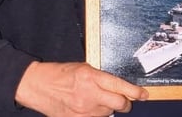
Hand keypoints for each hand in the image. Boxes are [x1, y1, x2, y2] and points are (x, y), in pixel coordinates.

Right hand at [15, 61, 148, 115]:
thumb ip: (102, 78)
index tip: (144, 95)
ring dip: (109, 109)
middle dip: (125, 103)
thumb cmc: (60, 73)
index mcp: (92, 77)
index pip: (120, 86)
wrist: (37, 85)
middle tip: (125, 101)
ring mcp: (82, 110)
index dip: (135, 92)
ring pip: (108, 114)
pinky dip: (97, 116)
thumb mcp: (84, 68)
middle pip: (119, 104)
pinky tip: (91, 109)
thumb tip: (118, 86)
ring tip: (99, 102)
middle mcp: (89, 94)